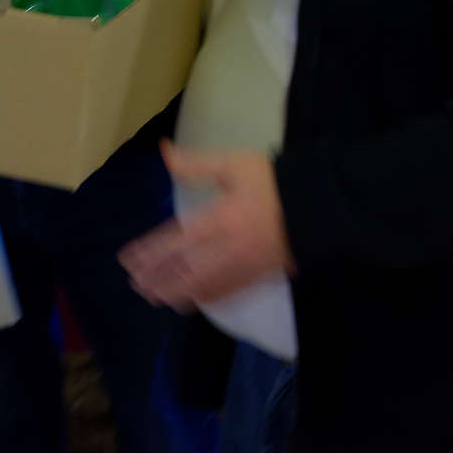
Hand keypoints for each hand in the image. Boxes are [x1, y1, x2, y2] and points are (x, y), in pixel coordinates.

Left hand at [117, 140, 294, 311]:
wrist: (323, 206)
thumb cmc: (275, 182)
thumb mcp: (235, 165)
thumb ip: (196, 164)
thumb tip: (164, 152)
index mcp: (220, 219)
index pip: (175, 240)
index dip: (149, 252)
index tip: (129, 259)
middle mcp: (229, 247)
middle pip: (185, 270)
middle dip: (158, 278)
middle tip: (136, 284)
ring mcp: (245, 266)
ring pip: (205, 286)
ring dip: (177, 292)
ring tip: (156, 297)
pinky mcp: (261, 276)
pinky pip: (229, 292)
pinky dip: (207, 298)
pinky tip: (194, 300)